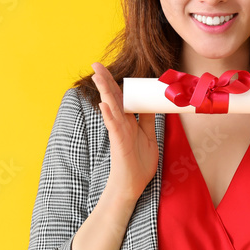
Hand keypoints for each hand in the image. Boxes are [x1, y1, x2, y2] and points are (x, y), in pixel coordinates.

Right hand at [91, 62, 157, 202]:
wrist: (133, 185)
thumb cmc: (139, 163)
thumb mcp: (149, 137)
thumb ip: (149, 120)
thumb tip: (153, 104)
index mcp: (128, 121)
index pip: (121, 97)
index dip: (116, 83)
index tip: (110, 68)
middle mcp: (121, 124)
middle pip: (113, 98)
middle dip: (105, 80)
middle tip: (96, 64)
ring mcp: (119, 132)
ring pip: (112, 107)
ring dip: (105, 91)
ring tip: (97, 76)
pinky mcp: (119, 143)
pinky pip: (113, 127)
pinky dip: (109, 115)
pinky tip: (104, 104)